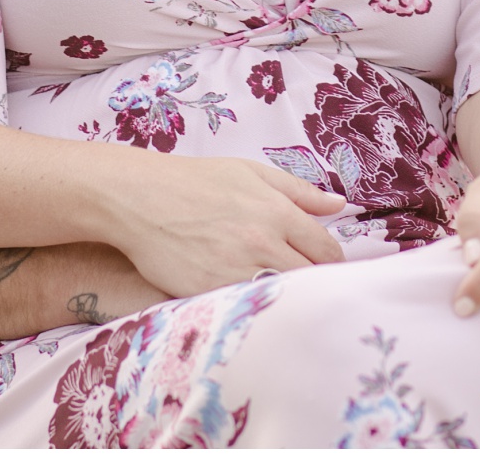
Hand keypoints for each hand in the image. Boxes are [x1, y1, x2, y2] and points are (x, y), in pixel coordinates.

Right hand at [107, 155, 345, 298]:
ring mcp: (236, 270)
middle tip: (308, 284)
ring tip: (281, 294)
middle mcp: (262, 243)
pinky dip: (253, 306)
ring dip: (286, 296)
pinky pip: (246, 307)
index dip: (331, 261)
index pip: (325, 249)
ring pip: (282, 296)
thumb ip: (298, 190)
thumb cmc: (195, 181)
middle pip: (310, 277)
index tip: (325, 266)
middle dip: (314, 281)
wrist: (140, 198)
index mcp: (277, 212)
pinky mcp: (211, 292)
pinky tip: (250, 301)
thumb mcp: (250, 172)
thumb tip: (339, 204)